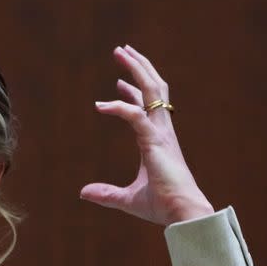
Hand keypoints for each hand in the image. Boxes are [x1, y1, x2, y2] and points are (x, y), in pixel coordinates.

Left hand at [80, 45, 213, 225]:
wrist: (182, 214)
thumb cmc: (163, 206)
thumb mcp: (128, 199)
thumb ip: (106, 194)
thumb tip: (83, 193)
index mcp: (159, 140)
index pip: (147, 107)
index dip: (133, 93)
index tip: (119, 82)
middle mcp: (163, 131)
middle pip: (154, 89)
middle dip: (138, 68)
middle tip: (122, 51)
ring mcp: (161, 133)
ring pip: (152, 91)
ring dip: (136, 69)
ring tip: (122, 52)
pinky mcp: (155, 141)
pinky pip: (135, 116)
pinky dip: (119, 107)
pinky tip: (100, 105)